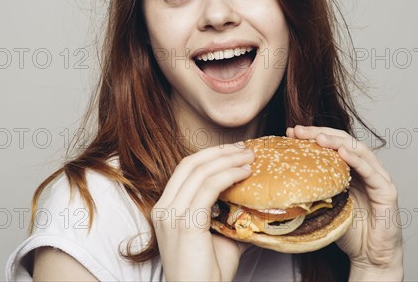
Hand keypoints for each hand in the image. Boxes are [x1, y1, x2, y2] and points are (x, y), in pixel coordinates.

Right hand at [151, 144, 253, 280]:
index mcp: (166, 209)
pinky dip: (229, 175)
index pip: (185, 169)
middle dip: (220, 152)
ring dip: (228, 160)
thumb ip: (228, 216)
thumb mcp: (216, 236)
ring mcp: (172, 216)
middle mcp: (164, 209)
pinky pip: (208, 188)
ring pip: (200, 173)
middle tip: (245, 149)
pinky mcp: (186, 224)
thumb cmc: (208, 272)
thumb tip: (254, 202)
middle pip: (190, 164)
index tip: (234, 151)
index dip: (210, 155)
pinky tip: (245, 174)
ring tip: (250, 159)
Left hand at [287, 125, 403, 280]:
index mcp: (352, 170)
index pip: (333, 145)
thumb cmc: (350, 232)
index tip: (291, 132)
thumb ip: (314, 190)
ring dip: (338, 141)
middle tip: (300, 130)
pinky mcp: (388, 192)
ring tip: (319, 137)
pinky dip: (357, 160)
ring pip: (359, 151)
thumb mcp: (326, 206)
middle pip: (344, 142)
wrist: (370, 258)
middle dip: (321, 134)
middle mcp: (367, 170)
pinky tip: (343, 152)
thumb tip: (282, 180)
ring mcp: (379, 179)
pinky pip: (371, 172)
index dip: (313, 136)